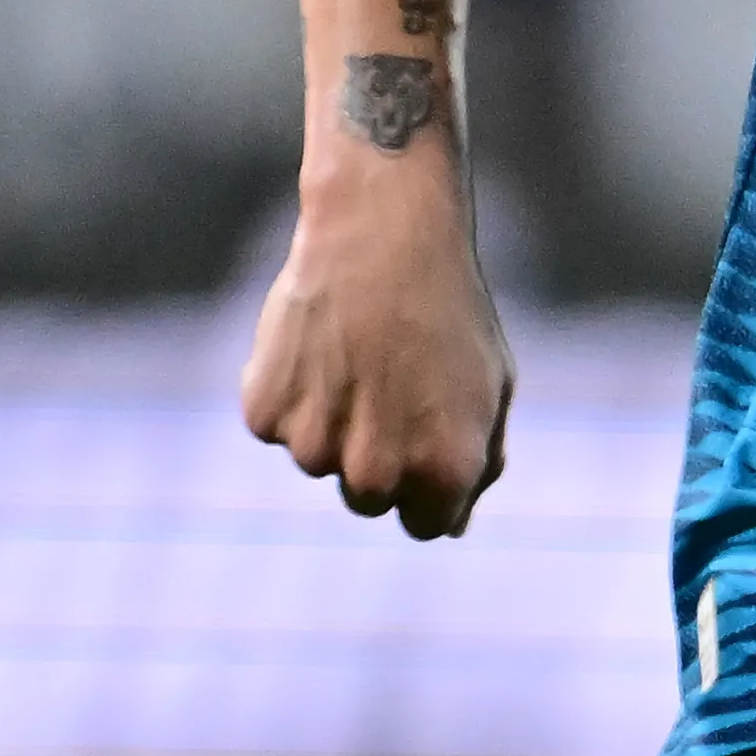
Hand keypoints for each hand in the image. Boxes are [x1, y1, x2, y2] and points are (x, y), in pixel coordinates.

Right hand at [239, 185, 513, 539]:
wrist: (382, 229)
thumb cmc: (447, 307)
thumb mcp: (491, 387)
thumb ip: (478, 462)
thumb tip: (454, 526)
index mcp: (443, 474)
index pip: (424, 526)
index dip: (423, 482)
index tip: (419, 433)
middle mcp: (378, 474)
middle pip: (368, 500)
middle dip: (376, 454)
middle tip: (386, 380)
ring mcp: (315, 447)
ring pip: (318, 460)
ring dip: (330, 420)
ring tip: (354, 352)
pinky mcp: (265, 414)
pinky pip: (276, 423)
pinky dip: (289, 391)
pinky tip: (315, 341)